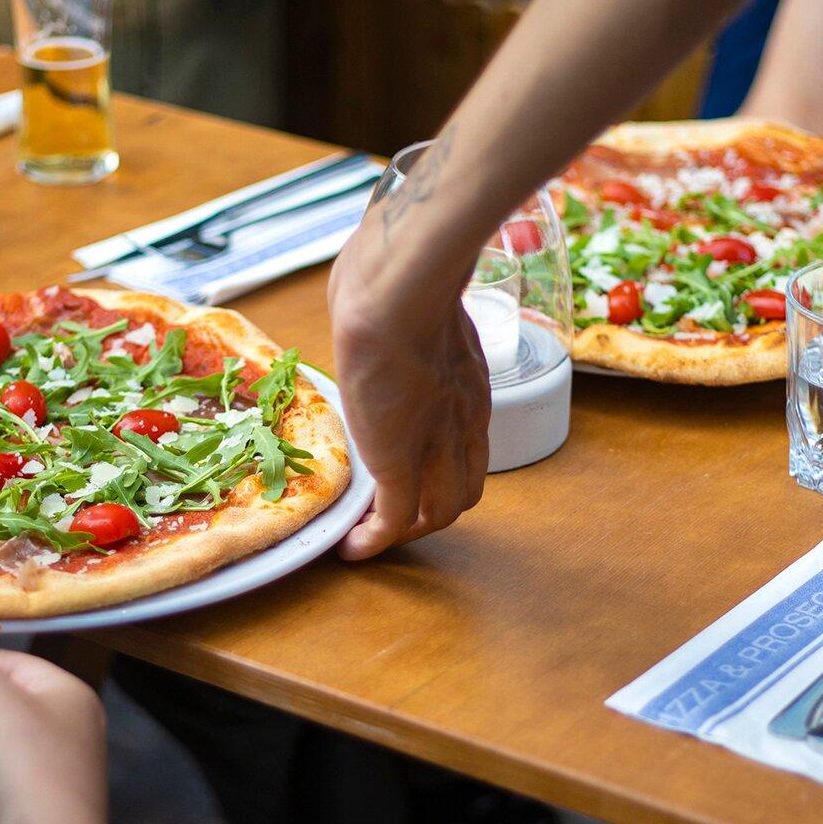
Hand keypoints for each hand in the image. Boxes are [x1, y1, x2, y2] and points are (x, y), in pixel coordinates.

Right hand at [327, 213, 491, 559]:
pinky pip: (394, 521)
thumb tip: (368, 281)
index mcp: (467, 382)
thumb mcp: (410, 295)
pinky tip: (353, 550)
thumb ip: (400, 304)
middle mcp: (463, 420)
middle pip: (463, 487)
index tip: (419, 466)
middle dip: (434, 510)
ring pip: (437, 512)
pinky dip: (375, 542)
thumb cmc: (399, 274)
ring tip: (373, 537)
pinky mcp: (401, 463)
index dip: (447, 464)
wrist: (396, 292)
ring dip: (407, 531)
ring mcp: (436, 444)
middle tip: (397, 515)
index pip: (469, 442)